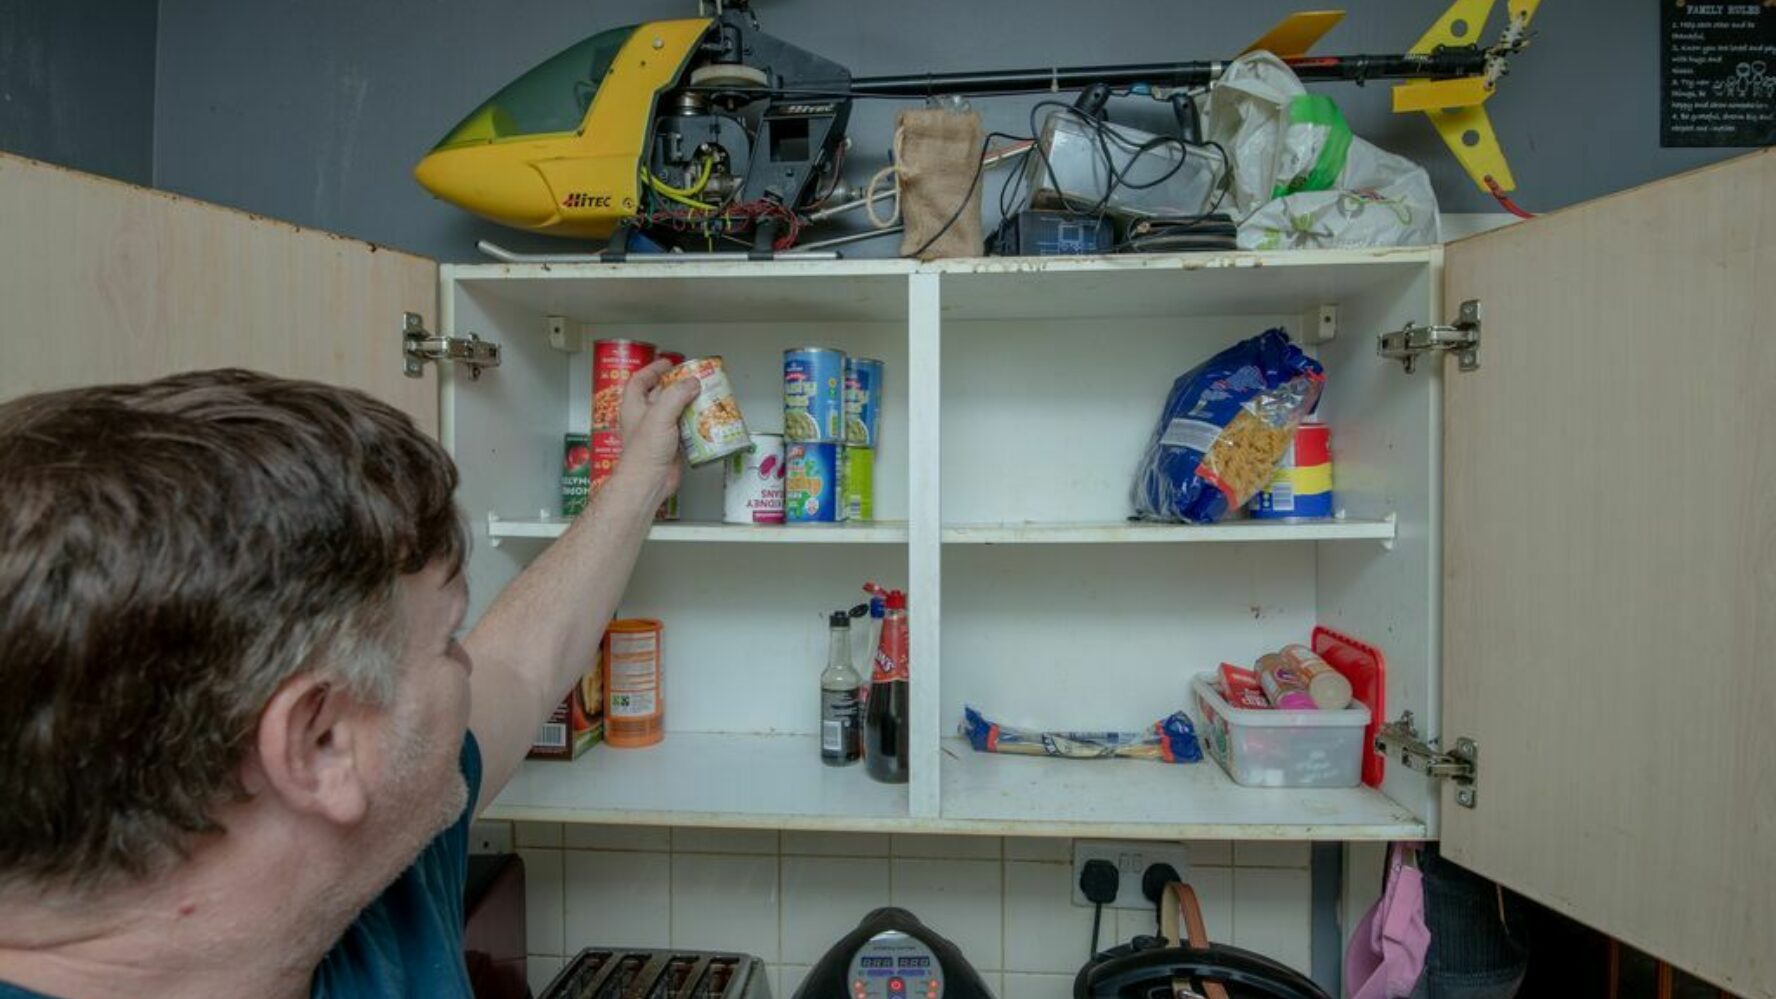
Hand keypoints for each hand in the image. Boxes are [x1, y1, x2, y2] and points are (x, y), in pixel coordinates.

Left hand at [616, 359, 698, 498]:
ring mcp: (658, 432)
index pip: (640, 380)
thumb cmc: (645, 452)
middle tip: (693, 379)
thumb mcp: (660, 415)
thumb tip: (692, 383)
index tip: (668, 363)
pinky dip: (696, 424)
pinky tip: (707, 420)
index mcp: (634, 407)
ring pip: (675, 412)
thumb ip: (676, 395)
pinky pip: (685, 429)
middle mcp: (645, 418)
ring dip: (689, 404)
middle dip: (676, 386)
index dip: (652, 369)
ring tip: (704, 396)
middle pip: (661, 394)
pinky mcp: (671, 445)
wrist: (650, 482)